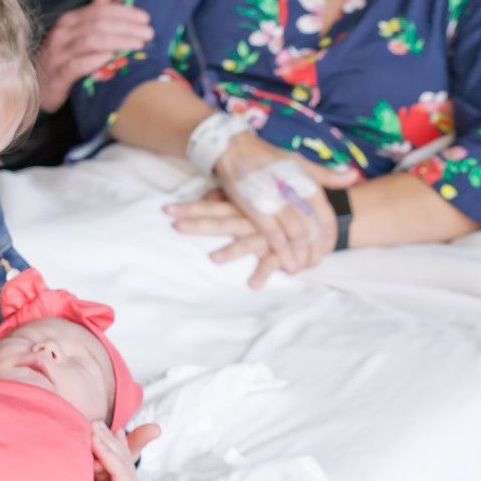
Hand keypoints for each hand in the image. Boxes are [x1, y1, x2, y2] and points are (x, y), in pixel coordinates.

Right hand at [37, 0, 153, 111]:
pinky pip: (75, 65)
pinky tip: (110, 58)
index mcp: (68, 22)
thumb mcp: (74, 36)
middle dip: (126, 27)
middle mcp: (62, 34)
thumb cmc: (60, 60)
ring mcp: (57, 55)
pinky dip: (93, 60)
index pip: (99, 11)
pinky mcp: (56, 76)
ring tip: (138, 44)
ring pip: (90, 41)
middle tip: (148, 33)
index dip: (124, 13)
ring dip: (117, 41)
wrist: (37, 87)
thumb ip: (91, 16)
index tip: (145, 18)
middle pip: (98, 24)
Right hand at [80, 421, 156, 480]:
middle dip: (108, 442)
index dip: (108, 455)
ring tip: (93, 424)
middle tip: (90, 425)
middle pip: (124, 461)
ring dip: (108, 439)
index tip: (92, 439)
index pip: (123, 474)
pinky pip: (119, 459)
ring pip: (121, 457)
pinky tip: (116, 430)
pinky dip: (116, 443)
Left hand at [162, 193, 283, 286]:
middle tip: (176, 227)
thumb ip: (229, 198)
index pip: (211, 206)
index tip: (166, 209)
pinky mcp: (282, 252)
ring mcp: (266, 236)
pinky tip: (252, 285)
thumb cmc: (277, 209)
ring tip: (213, 259)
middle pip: (221, 222)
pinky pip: (271, 263)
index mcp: (242, 208)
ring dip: (231, 252)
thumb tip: (206, 195)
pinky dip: (263, 273)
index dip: (190, 208)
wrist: (314, 217)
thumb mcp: (252, 202)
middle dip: (198, 224)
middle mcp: (251, 220)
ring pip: (246, 243)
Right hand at [208, 133, 354, 281]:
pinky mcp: (254, 206)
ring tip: (300, 267)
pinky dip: (281, 250)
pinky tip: (285, 262)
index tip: (327, 251)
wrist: (234, 148)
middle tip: (312, 264)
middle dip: (314, 251)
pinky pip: (272, 233)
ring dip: (300, 255)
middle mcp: (294, 191)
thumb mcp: (300, 163)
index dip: (329, 237)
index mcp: (307, 182)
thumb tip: (353, 177)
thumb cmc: (268, 157)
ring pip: (296, 234)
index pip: (326, 216)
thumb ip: (325, 175)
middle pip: (313, 229)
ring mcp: (274, 199)